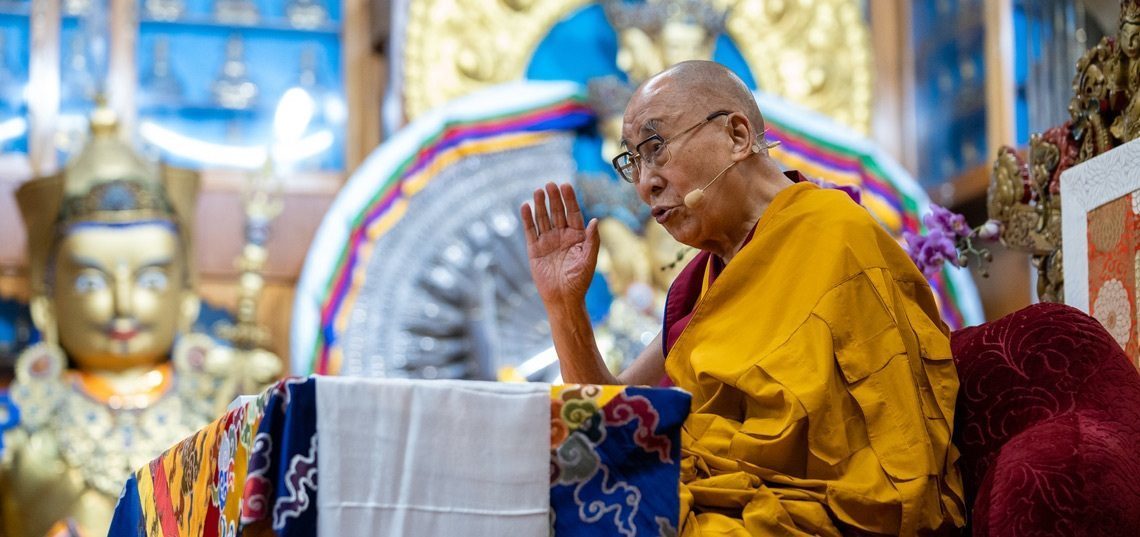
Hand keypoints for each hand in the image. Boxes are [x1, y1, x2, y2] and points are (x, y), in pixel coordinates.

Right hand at [520, 182, 598, 307]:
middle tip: (550, 184)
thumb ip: (592, 240)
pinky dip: (527, 219)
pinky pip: (530, 231)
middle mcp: (562, 236)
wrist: (563, 299)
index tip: (566, 186)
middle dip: (554, 198)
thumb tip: (595, 220)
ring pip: (543, 219)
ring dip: (540, 205)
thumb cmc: (579, 282)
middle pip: (557, 212)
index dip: (569, 200)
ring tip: (538, 191)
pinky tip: (525, 206)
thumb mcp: (589, 260)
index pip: (573, 213)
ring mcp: (547, 242)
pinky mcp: (534, 249)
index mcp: (577, 237)